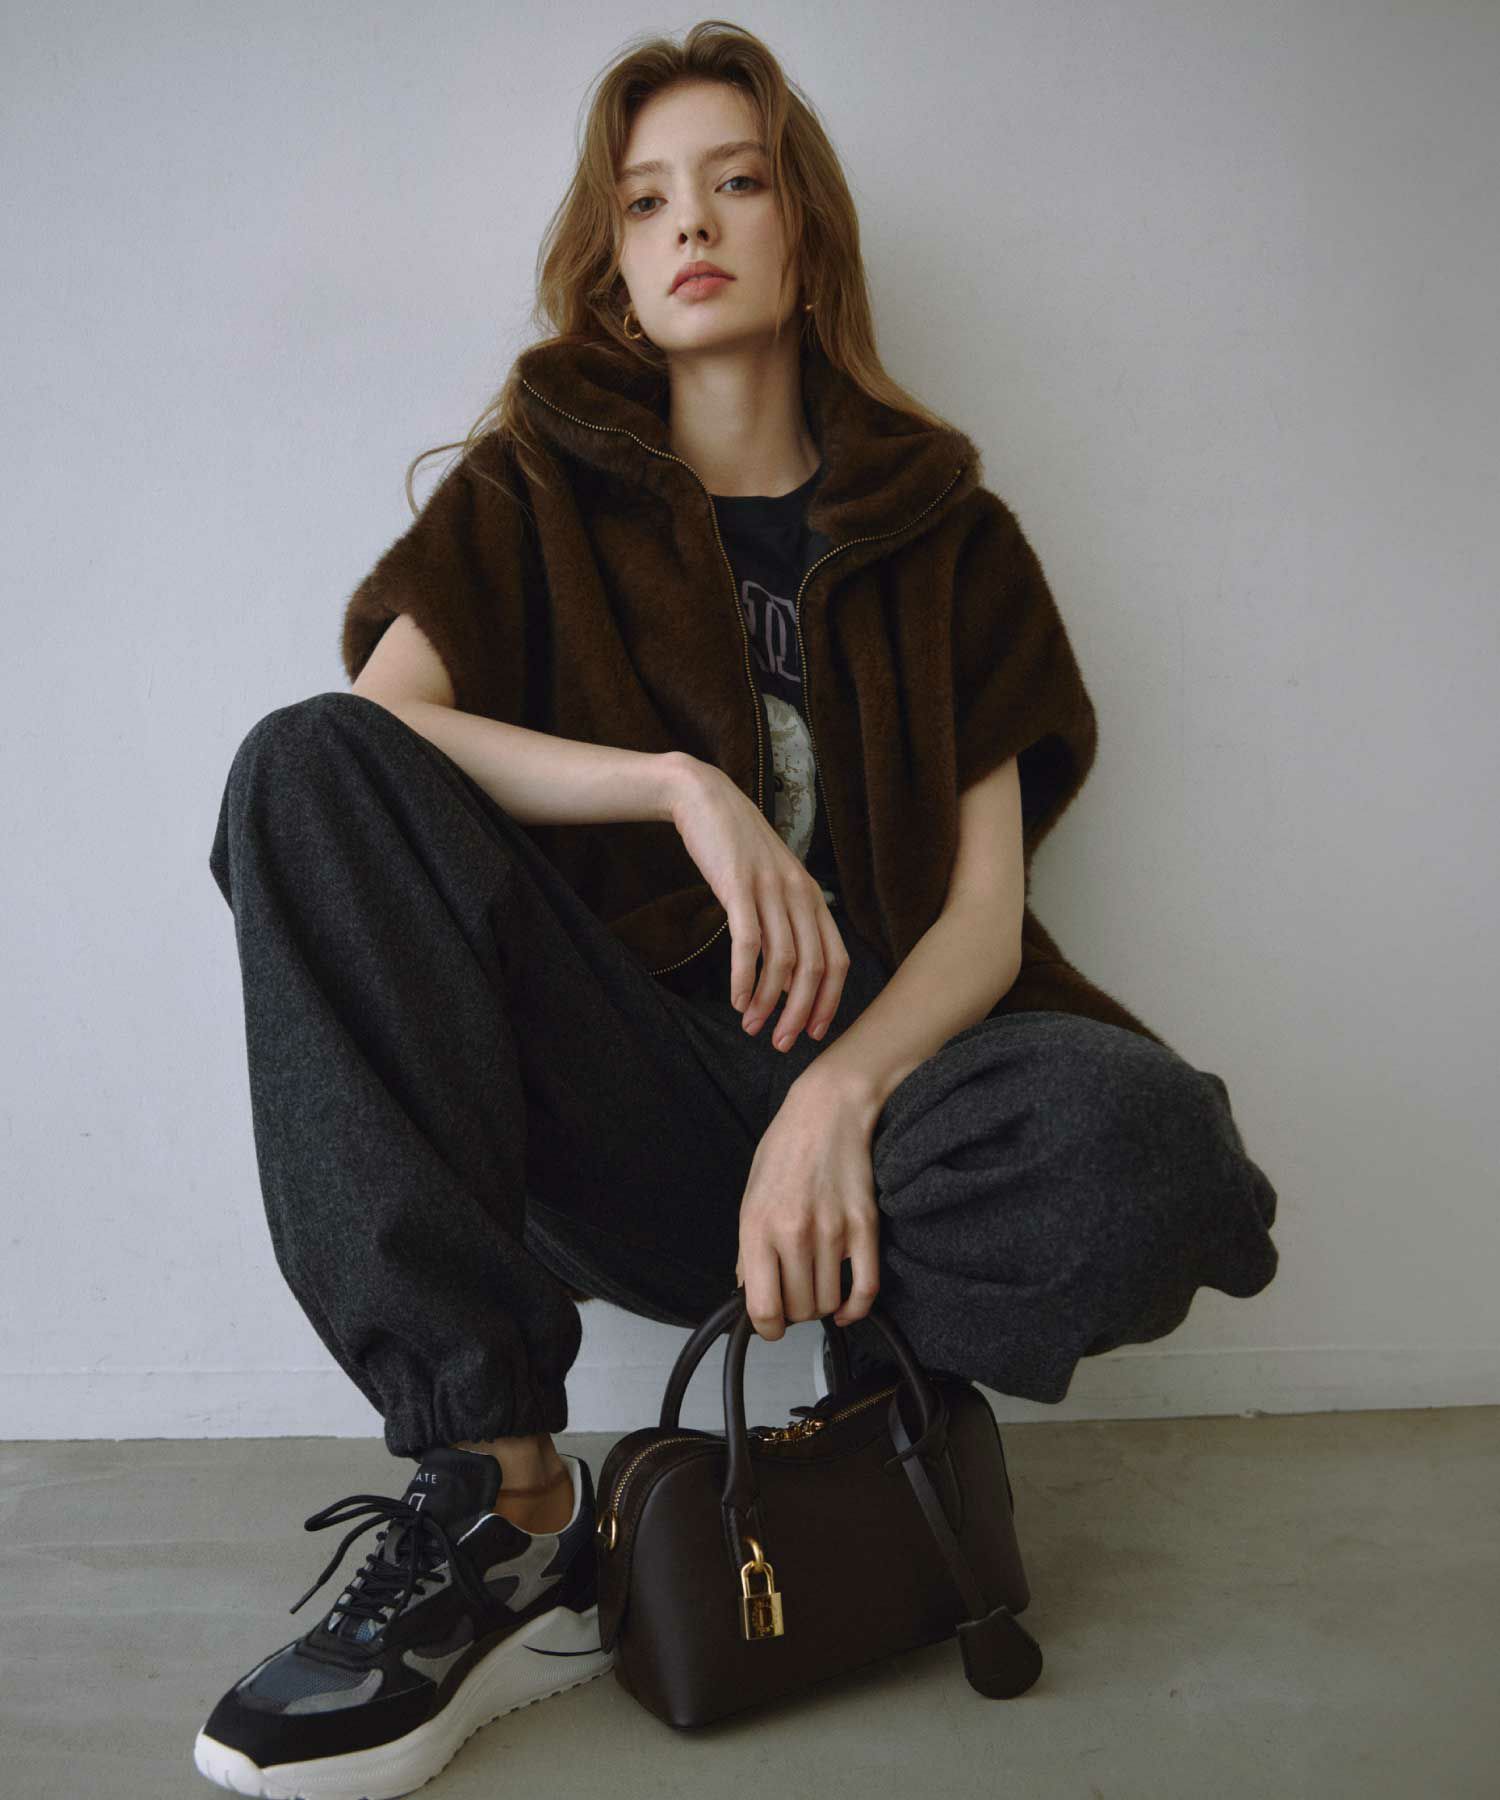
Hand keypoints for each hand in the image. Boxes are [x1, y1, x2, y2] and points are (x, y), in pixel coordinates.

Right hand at [669, 758, 847, 1050]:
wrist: (705, 799)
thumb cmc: (736, 846)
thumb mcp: (771, 882)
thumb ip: (785, 922)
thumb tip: (786, 975)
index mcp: (812, 896)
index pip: (836, 960)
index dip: (830, 1001)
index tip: (814, 1032)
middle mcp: (800, 894)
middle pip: (814, 968)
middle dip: (801, 1013)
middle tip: (782, 1043)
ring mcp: (770, 890)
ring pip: (782, 962)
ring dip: (768, 1002)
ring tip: (753, 1027)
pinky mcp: (739, 887)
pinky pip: (748, 943)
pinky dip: (745, 978)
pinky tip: (737, 1000)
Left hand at [733, 1071, 880, 1339]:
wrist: (829, 1110)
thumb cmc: (786, 1149)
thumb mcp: (750, 1196)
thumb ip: (747, 1248)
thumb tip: (748, 1292)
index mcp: (758, 1226)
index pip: (762, 1308)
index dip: (765, 1328)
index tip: (769, 1326)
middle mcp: (795, 1233)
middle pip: (798, 1310)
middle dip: (793, 1313)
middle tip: (792, 1296)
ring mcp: (834, 1232)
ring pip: (828, 1303)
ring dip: (820, 1306)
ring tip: (814, 1287)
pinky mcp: (865, 1227)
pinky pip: (865, 1290)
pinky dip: (855, 1309)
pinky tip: (845, 1307)